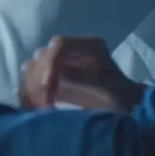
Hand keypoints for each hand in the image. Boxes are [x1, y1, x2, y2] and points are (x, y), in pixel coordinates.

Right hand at [19, 36, 144, 112]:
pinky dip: (27, 94)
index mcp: (88, 46)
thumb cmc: (121, 98)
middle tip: (45, 104)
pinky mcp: (52, 79)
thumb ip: (79, 79)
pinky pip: (30, 82)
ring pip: (32, 67)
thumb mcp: (106, 89)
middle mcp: (72, 51)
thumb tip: (48, 77)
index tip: (48, 87)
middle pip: (42, 55)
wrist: (127, 111)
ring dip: (31, 88)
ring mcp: (60, 64)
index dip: (49, 63)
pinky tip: (33, 107)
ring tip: (41, 108)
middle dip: (39, 80)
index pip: (60, 44)